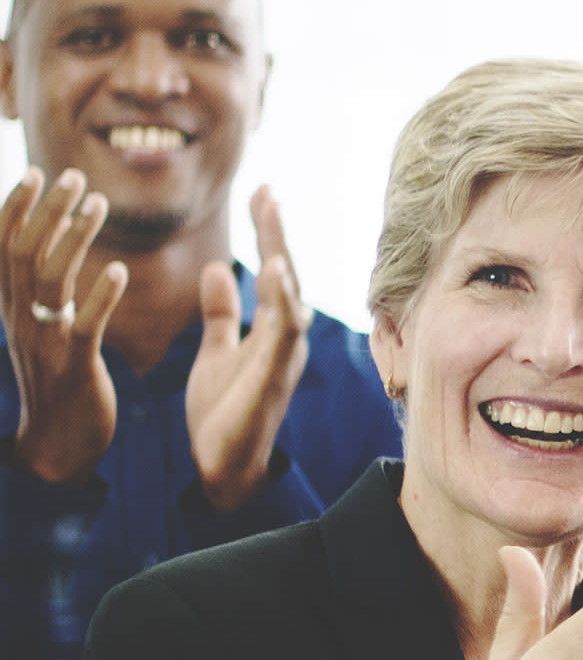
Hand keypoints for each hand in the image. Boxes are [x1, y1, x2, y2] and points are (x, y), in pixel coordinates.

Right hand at [0, 169, 126, 482]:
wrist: (58, 445)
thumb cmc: (57, 378)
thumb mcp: (36, 327)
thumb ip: (36, 287)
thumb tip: (42, 239)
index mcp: (10, 308)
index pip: (0, 249)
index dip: (13, 208)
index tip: (35, 172)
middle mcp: (20, 320)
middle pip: (24, 253)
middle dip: (46, 210)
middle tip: (74, 177)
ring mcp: (45, 343)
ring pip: (51, 280)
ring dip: (74, 237)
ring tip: (99, 205)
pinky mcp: (75, 367)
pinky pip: (84, 326)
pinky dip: (100, 295)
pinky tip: (119, 270)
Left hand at [187, 186, 311, 512]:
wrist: (224, 468)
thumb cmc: (225, 414)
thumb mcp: (217, 352)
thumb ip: (222, 313)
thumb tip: (217, 268)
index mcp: (273, 331)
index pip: (273, 271)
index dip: (267, 232)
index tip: (260, 193)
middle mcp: (286, 339)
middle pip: (285, 274)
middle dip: (275, 233)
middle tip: (266, 191)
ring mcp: (284, 357)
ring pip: (289, 296)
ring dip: (281, 255)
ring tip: (271, 215)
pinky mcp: (274, 377)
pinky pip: (283, 332)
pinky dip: (282, 300)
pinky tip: (274, 271)